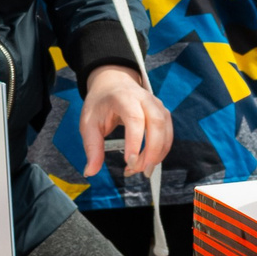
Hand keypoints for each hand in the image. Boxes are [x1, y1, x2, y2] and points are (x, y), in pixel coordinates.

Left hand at [79, 66, 171, 180]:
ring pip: (165, 129)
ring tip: (142, 170)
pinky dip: (161, 150)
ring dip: (158, 153)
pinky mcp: (162, 113)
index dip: (135, 142)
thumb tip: (90, 172)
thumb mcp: (88, 123)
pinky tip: (149, 161)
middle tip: (140, 171)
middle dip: (152, 151)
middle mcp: (144, 98)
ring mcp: (156, 104)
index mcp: (123, 97)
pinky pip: (168, 133)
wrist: (112, 83)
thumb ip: (92, 148)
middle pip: (157, 123)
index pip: (134, 119)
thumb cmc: (100, 104)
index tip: (129, 162)